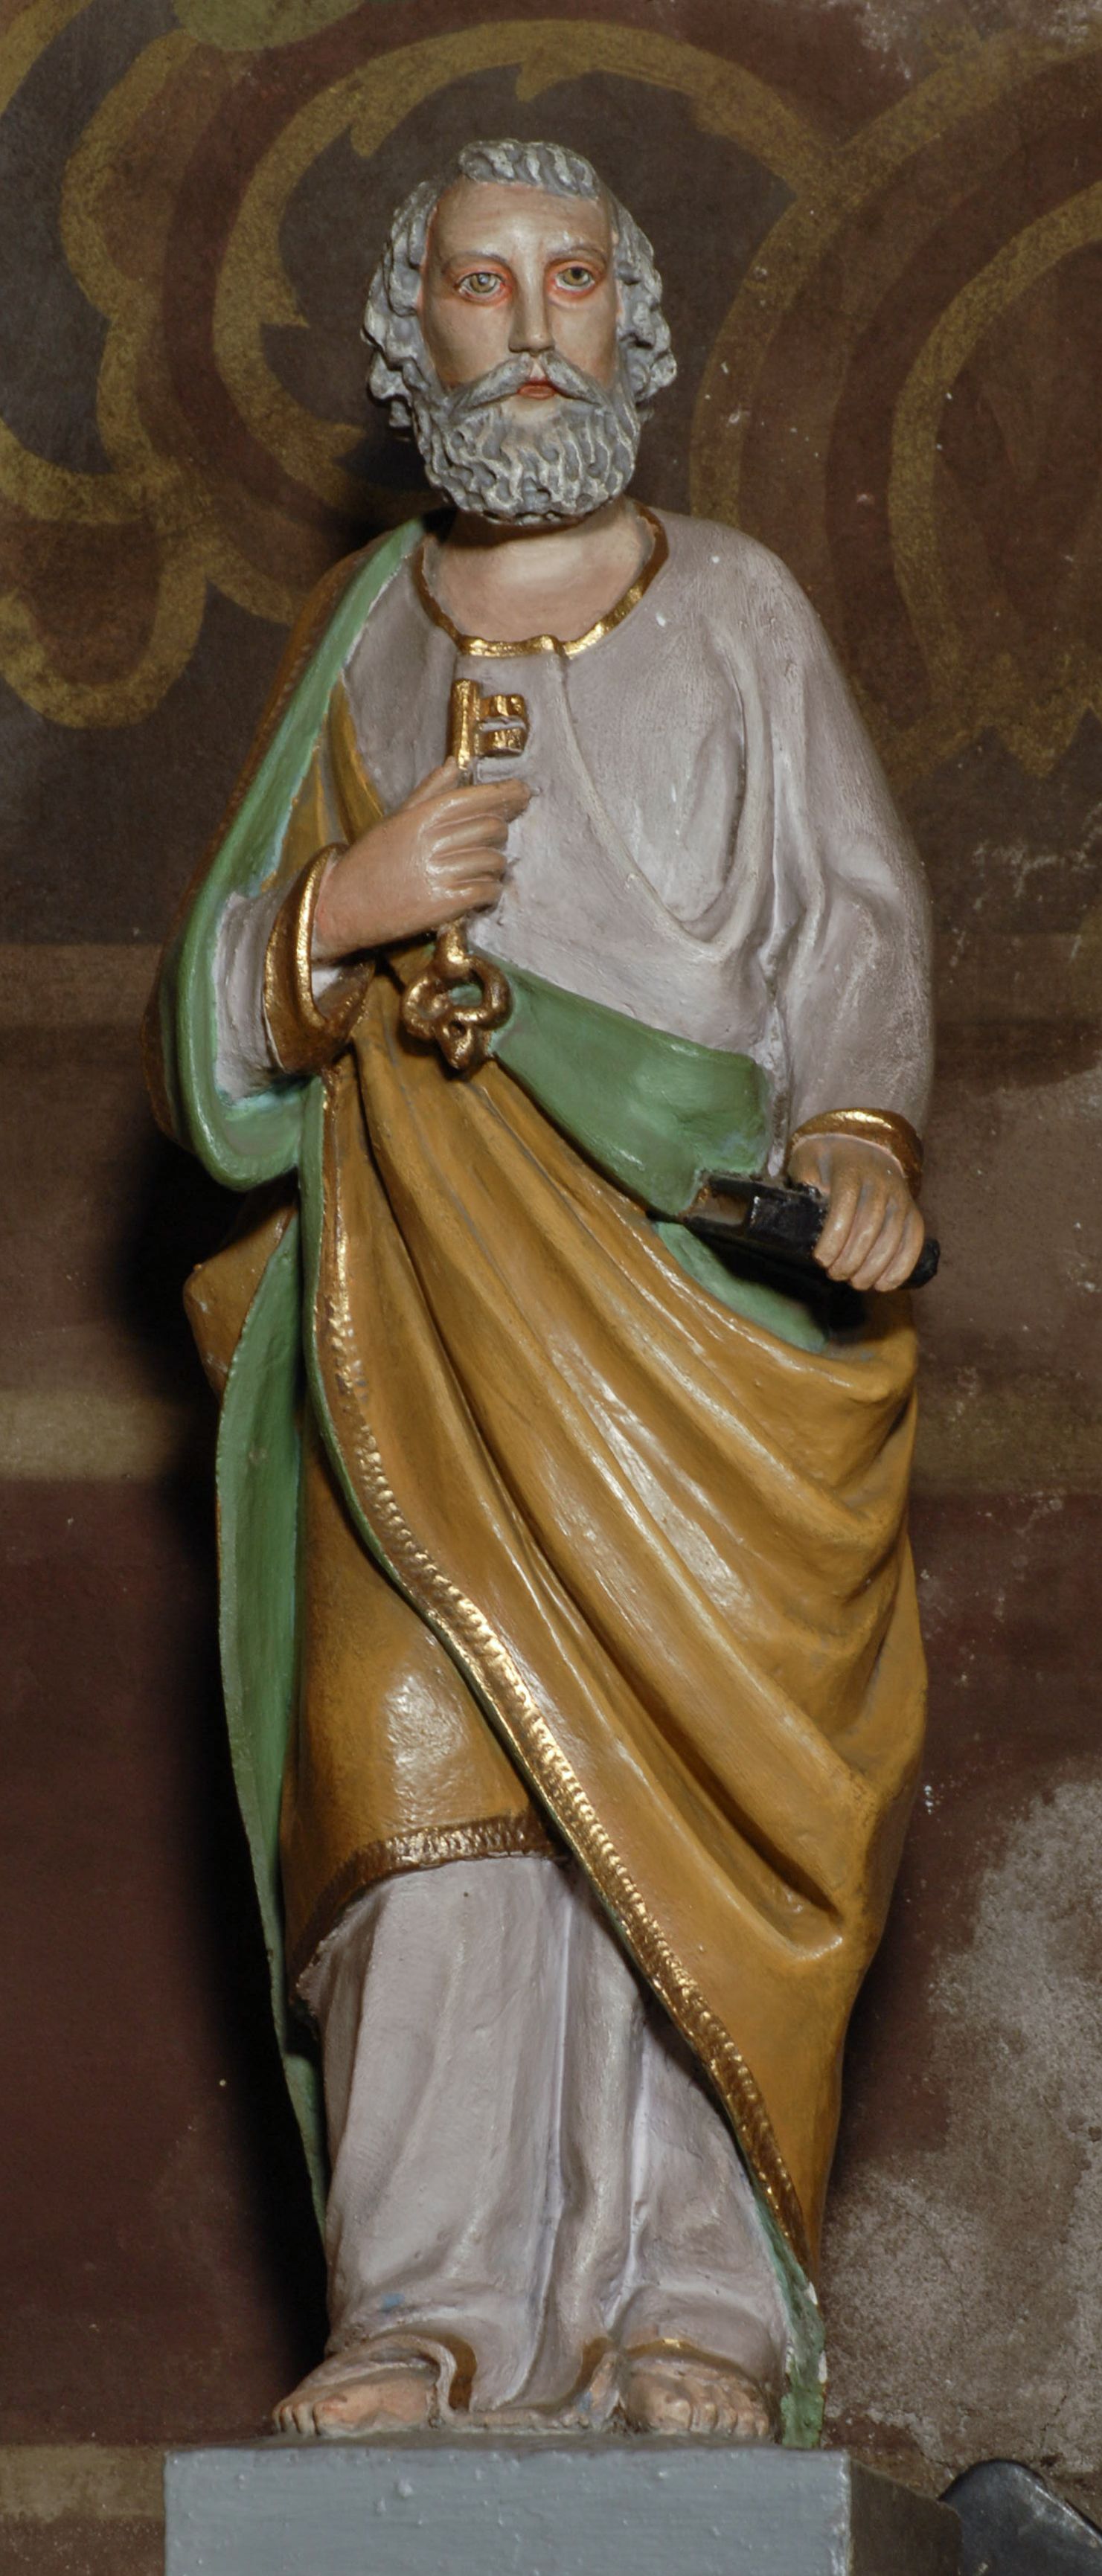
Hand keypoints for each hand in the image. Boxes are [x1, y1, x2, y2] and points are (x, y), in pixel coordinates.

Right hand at [313, 757, 530, 962]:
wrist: (340, 907)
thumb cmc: (367, 862)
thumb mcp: (394, 821)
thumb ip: (428, 792)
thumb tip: (455, 764)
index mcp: (421, 818)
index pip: (475, 799)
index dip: (505, 795)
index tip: (523, 793)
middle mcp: (433, 842)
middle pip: (492, 829)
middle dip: (500, 833)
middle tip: (493, 840)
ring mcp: (439, 874)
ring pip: (494, 862)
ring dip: (495, 867)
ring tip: (481, 870)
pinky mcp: (444, 905)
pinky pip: (487, 891)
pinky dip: (491, 892)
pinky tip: (482, 893)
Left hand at [786, 1133, 924, 1291]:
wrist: (862, 1146)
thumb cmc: (827, 1161)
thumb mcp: (807, 1160)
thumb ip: (803, 1180)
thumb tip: (805, 1208)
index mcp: (850, 1169)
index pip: (845, 1206)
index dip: (834, 1237)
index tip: (820, 1259)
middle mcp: (880, 1181)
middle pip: (870, 1226)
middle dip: (851, 1258)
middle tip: (835, 1274)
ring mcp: (900, 1196)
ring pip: (893, 1236)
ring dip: (874, 1267)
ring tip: (856, 1283)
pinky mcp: (912, 1210)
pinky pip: (914, 1239)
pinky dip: (902, 1265)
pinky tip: (884, 1284)